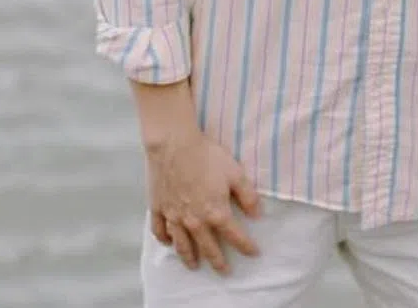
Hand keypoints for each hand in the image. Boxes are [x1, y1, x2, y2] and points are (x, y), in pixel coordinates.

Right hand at [145, 126, 260, 273]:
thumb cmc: (207, 156)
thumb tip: (258, 215)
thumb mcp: (235, 173)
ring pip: (182, 246)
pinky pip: (160, 232)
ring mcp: (174, 217)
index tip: (254, 253)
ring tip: (194, 266)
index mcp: (216, 213)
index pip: (234, 236)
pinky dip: (165, 240)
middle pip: (207, 248)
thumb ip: (248, 196)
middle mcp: (195, 221)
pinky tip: (168, 243)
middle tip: (224, 272)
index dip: (246, 246)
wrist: (174, 146)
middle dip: (218, 262)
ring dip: (189, 258)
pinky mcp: (158, 209)